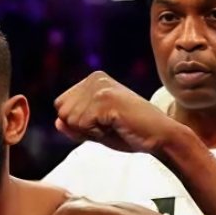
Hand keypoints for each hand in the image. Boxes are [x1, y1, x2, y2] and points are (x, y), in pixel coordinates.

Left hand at [54, 71, 182, 154]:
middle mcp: (95, 78)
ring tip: (114, 125)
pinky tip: (117, 126)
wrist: (159, 136)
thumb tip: (56, 121)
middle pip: (63, 113)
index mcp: (93, 80)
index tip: (103, 123)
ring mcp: (100, 87)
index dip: (78, 124)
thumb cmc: (131, 133)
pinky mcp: (105, 99)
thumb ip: (76, 125)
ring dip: (91, 131)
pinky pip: (82, 125)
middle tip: (110, 125)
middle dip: (82, 128)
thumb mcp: (97, 130)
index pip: (61, 107)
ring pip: (71, 120)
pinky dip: (97, 133)